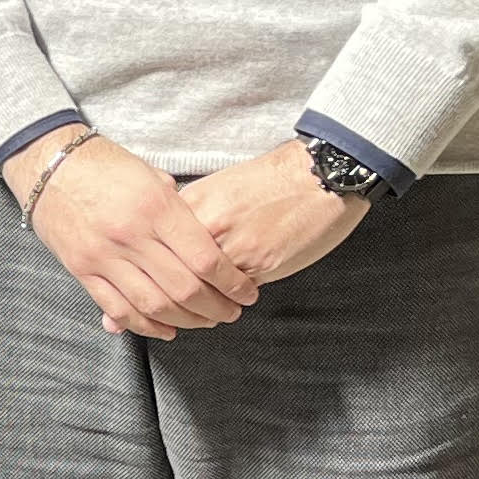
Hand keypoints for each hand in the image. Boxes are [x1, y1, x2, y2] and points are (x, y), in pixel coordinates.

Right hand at [8, 134, 257, 336]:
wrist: (47, 165)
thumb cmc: (104, 165)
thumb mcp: (151, 175)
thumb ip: (179, 209)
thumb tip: (205, 237)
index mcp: (155, 207)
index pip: (205, 258)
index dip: (232, 283)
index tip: (247, 292)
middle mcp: (130, 235)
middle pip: (184, 289)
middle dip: (216, 308)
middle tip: (232, 312)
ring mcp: (103, 256)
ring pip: (154, 305)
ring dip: (186, 321)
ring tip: (205, 322)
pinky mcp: (82, 270)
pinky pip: (118, 309)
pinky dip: (146, 326)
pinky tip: (167, 329)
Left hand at [178, 140, 371, 289]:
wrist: (318, 175)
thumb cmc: (274, 180)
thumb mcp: (220, 188)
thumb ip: (195, 216)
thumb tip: (174, 246)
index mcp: (194, 203)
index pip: (160, 247)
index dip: (160, 270)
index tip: (162, 281)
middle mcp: (209, 225)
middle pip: (178, 273)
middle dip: (179, 293)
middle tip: (185, 302)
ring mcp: (233, 246)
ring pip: (205, 289)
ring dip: (207, 302)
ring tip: (214, 303)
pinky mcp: (260, 264)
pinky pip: (236, 292)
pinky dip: (234, 297)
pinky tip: (238, 294)